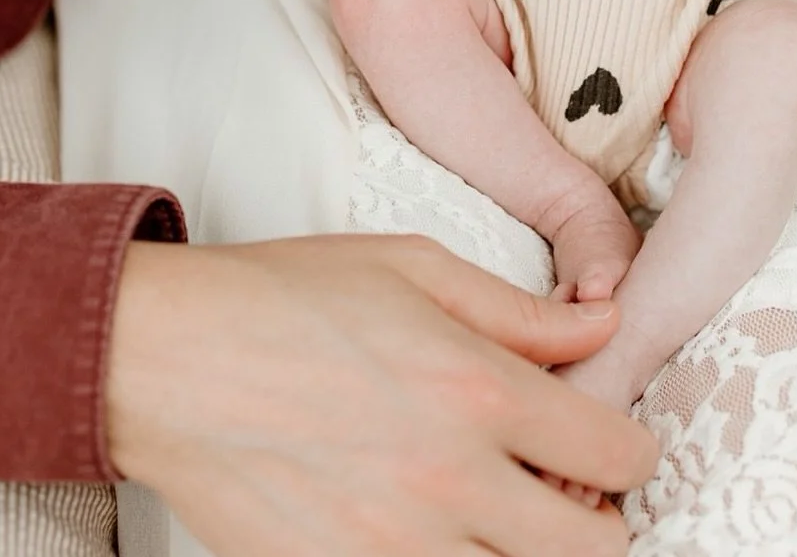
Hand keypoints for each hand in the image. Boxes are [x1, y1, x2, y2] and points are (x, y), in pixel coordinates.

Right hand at [107, 235, 656, 556]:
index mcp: (478, 391)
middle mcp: (450, 482)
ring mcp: (392, 549)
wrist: (164, 358)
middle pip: (589, 551)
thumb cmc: (286, 296)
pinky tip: (442, 540)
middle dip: (599, 525)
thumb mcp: (413, 267)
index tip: (613, 444)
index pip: (617, 453)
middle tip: (572, 498)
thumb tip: (603, 328)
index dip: (632, 449)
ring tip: (505, 522)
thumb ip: (519, 310)